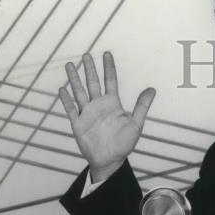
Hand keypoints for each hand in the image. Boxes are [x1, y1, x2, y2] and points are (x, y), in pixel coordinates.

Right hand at [58, 51, 154, 180]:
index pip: (110, 81)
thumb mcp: (136, 124)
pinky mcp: (78, 124)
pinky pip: (71, 109)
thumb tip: (152, 89)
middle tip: (87, 54)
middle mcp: (99, 105)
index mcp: (112, 104)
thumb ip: (142, 106)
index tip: (107, 53)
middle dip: (90, 69)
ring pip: (79, 92)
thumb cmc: (124, 144)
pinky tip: (62, 90)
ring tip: (70, 65)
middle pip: (92, 82)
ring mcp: (87, 113)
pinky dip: (66, 100)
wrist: (110, 160)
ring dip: (74, 79)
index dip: (109, 68)